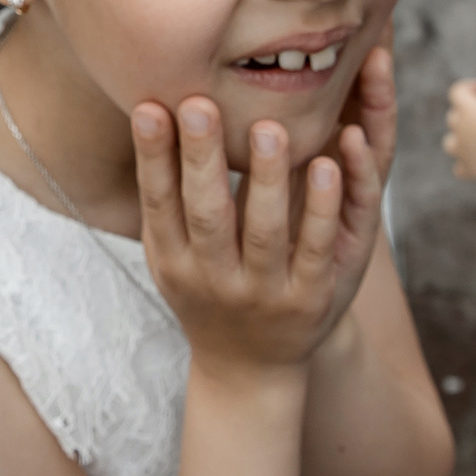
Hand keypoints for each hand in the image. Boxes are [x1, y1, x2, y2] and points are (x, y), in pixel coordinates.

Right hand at [132, 46, 391, 374]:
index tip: (150, 107)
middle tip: (200, 103)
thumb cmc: (205, 294)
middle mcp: (214, 279)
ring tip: (269, 127)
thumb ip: (162, 198)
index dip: (152, 156)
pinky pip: (318, 248)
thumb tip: (148, 113)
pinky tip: (327, 165)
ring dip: (268, 179)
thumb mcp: (170, 256)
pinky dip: (323, 208)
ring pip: (266, 232)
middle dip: (202, 159)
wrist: (248, 371)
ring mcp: (266, 292)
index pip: (158, 204)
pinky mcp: (312, 298)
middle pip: (207, 215)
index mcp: (173, 262)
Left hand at [443, 76, 475, 184]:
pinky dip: (466, 164)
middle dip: (466, 113)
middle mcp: (459, 129)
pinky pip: (460, 168)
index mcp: (467, 108)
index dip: (468, 88)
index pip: (457, 91)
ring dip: (460, 139)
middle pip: (453, 117)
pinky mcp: (468, 169)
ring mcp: (461, 150)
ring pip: (450, 142)